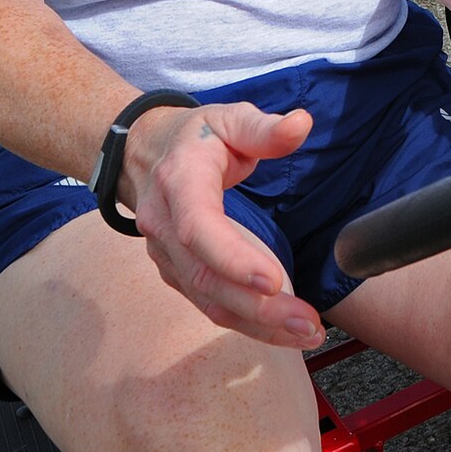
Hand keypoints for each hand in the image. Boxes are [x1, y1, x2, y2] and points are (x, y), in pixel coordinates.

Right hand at [125, 102, 321, 348]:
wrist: (143, 153)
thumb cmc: (197, 136)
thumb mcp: (229, 118)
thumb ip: (264, 127)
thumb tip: (301, 124)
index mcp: (179, 182)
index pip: (198, 228)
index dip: (233, 258)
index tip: (275, 281)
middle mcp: (164, 224)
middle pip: (206, 277)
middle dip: (258, 307)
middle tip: (307, 324)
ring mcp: (166, 254)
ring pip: (208, 300)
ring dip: (258, 323)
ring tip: (307, 333)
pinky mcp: (177, 272)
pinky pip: (210, 304)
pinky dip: (247, 322)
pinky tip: (284, 331)